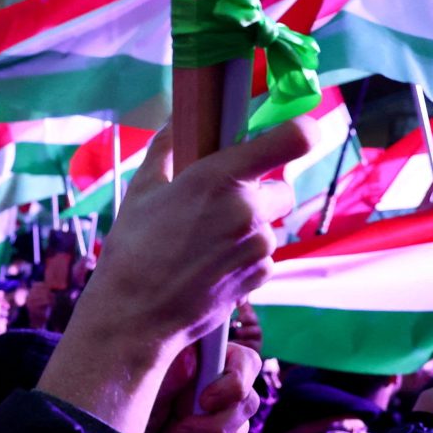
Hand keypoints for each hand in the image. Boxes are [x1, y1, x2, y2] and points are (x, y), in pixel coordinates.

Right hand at [36, 118, 314, 432]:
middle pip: (281, 187)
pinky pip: (264, 255)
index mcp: (219, 177)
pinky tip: (210, 266)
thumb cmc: (132, 248)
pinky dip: (244, 257)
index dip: (301, 130)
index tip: (292, 131)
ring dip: (247, 229)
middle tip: (221, 205)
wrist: (135, 314)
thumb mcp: (141, 190)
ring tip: (203, 245)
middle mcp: (247, 208)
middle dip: (258, 193)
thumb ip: (166, 148)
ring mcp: (259, 244)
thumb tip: (179, 119)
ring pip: (269, 224)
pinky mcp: (261, 274)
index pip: (293, 139)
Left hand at [142, 341, 261, 432]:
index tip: (205, 401)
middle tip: (175, 429)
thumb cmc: (131, 406)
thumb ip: (170, 375)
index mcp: (208, 359)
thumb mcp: (145, 389)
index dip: (234, 383)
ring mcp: (226, 417)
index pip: (246, 361)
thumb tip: (191, 357)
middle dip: (211, 424)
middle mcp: (222, 385)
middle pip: (248, 402)